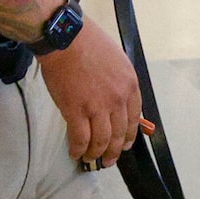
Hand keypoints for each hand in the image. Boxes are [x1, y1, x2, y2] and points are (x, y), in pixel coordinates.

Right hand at [37, 21, 144, 166]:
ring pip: (102, 140)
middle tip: (109, 160)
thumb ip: (119, 82)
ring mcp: (97, 107)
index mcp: (130, 85)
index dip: (130, 135)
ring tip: (92, 160)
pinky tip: (76, 153)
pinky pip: (80, 138)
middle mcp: (117, 99)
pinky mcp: (76, 111)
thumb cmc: (88, 43)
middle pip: (120, 134)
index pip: (134, 118)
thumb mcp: (117, 60)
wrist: (65, 38)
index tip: (126, 144)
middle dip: (115, 151)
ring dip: (97, 154)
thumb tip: (116, 100)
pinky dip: (79, 149)